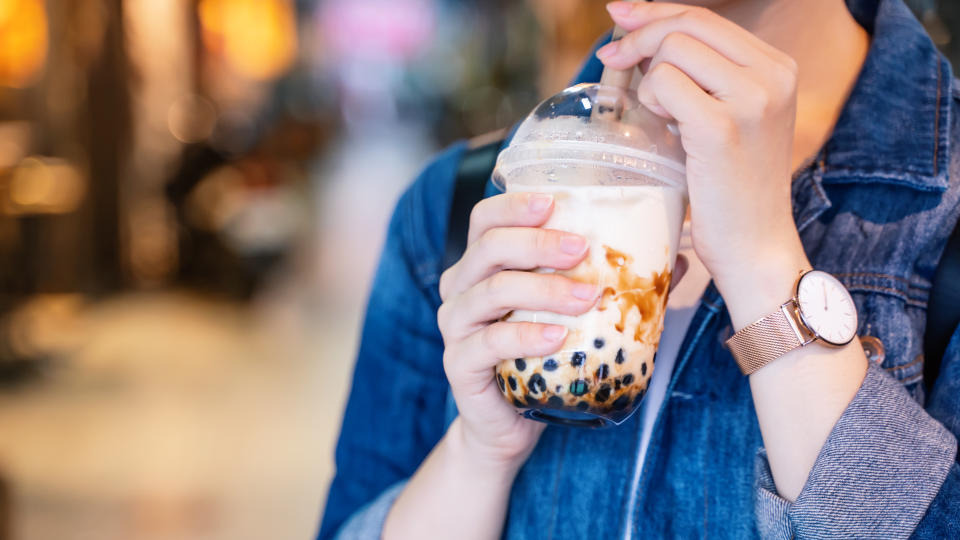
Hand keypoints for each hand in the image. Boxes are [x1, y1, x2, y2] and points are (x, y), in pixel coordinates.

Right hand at [437, 192, 597, 471]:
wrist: (509, 424)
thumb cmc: (541, 358)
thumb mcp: (571, 314)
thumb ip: (611, 282)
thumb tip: (677, 259)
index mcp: (481, 265)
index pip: (486, 220)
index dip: (514, 205)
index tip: (554, 203)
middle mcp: (461, 289)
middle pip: (489, 248)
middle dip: (538, 243)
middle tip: (582, 248)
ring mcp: (456, 327)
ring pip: (491, 292)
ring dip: (543, 289)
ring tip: (586, 296)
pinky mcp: (459, 364)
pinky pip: (488, 342)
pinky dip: (524, 336)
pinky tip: (557, 336)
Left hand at [598, 2, 810, 327]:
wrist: (754, 245)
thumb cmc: (729, 188)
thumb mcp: (725, 118)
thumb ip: (699, 77)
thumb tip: (636, 34)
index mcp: (777, 67)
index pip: (705, 17)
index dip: (655, 11)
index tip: (619, 16)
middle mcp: (773, 74)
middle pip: (687, 23)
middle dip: (639, 34)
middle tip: (611, 57)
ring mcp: (752, 98)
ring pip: (672, 48)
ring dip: (648, 78)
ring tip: (660, 117)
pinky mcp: (723, 126)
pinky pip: (664, 83)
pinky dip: (651, 100)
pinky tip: (663, 128)